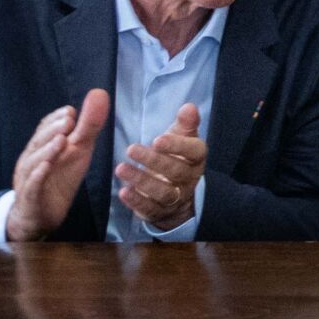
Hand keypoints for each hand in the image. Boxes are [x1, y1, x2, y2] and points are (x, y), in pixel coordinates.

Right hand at [6, 89, 110, 241]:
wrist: (42, 215)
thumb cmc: (60, 177)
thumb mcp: (78, 150)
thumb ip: (88, 125)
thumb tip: (99, 93)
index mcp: (43, 146)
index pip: (45, 128)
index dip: (56, 119)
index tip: (71, 111)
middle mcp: (32, 160)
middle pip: (38, 142)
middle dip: (53, 130)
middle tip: (69, 121)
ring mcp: (29, 179)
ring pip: (33, 163)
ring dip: (46, 150)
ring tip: (61, 140)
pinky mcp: (30, 198)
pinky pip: (32, 186)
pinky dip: (38, 176)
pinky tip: (46, 167)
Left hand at [115, 103, 206, 233]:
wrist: (177, 192)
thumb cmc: (176, 156)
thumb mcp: (181, 137)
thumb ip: (185, 123)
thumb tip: (188, 107)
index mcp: (196, 158)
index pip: (194, 152)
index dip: (177, 146)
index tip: (157, 139)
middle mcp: (189, 179)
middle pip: (176, 172)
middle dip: (154, 161)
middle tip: (131, 149)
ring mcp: (175, 198)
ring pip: (163, 192)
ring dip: (141, 180)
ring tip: (121, 169)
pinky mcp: (159, 212)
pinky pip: (150, 209)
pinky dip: (137, 201)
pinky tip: (123, 192)